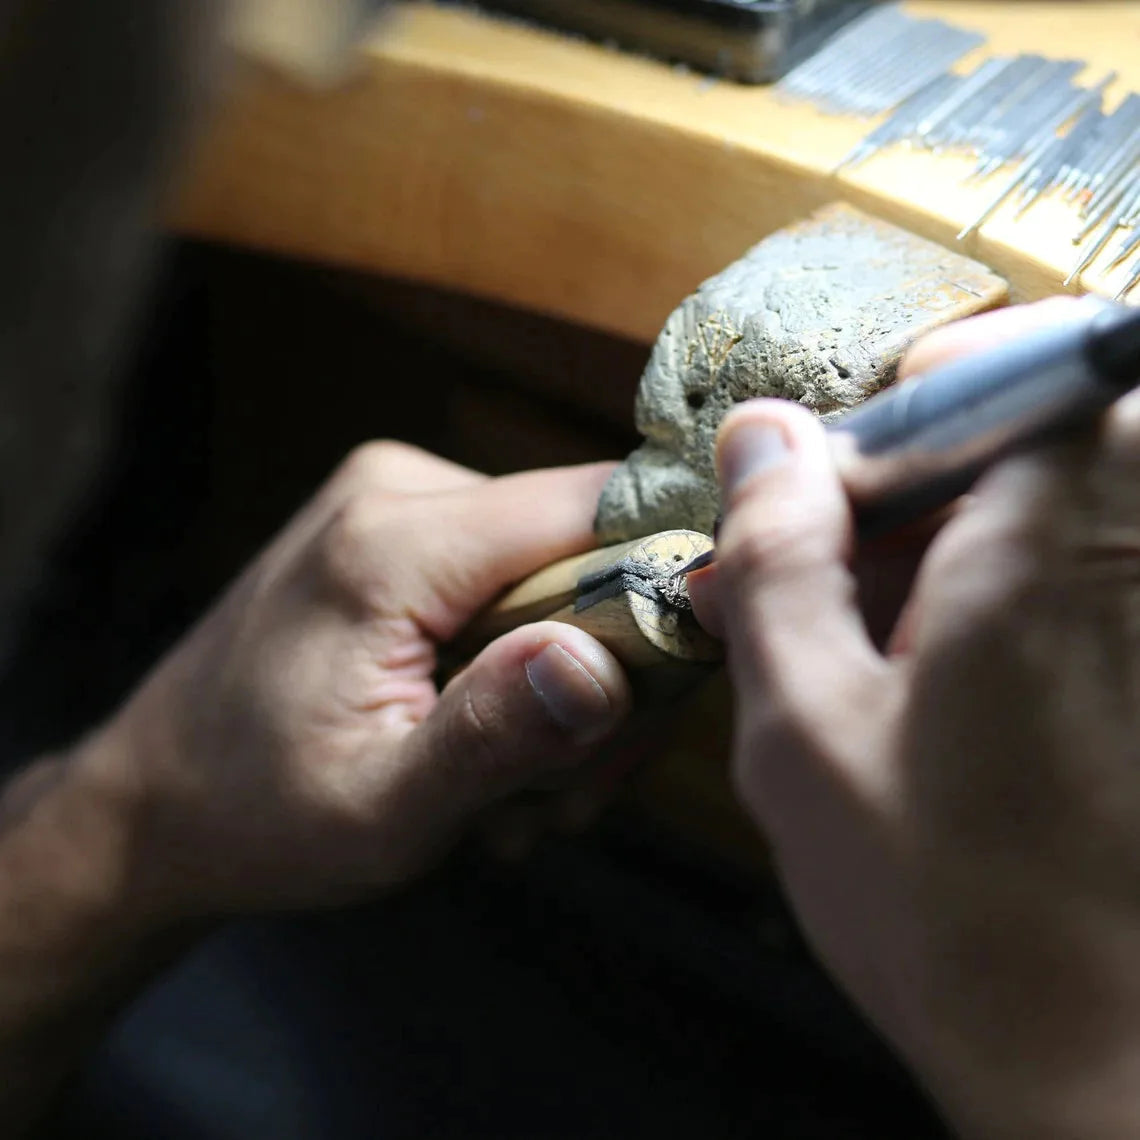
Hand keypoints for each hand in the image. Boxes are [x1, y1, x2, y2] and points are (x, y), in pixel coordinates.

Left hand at [82, 443, 631, 916]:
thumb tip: (606, 665)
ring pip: (560, 570)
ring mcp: (394, 502)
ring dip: (565, 682)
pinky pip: (511, 577)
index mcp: (392, 541)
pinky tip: (482, 741)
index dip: (660, 589)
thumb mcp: (381, 809)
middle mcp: (397, 488)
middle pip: (587, 546)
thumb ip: (493, 736)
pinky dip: (521, 662)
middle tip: (570, 786)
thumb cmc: (255, 815)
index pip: (597, 508)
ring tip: (515, 783)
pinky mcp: (398, 532)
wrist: (155, 800)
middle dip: (607, 670)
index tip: (651, 703)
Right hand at [690, 298, 1139, 1139]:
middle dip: (929, 469)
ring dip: (957, 532)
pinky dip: (998, 583)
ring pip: (1065, 494)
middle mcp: (1138, 564)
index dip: (924, 392)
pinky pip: (1085, 564)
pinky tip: (928, 671)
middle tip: (839, 558)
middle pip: (1052, 421)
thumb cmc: (942, 906)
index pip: (1033, 363)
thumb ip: (779, 562)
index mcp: (1048, 560)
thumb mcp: (805, 728)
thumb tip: (761, 436)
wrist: (1098, 1064)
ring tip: (867, 633)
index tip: (844, 473)